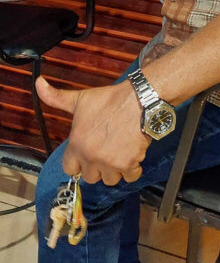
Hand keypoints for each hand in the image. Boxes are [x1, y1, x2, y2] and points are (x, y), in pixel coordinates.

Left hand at [36, 76, 150, 184]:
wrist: (139, 99)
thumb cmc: (109, 99)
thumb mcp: (80, 99)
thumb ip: (56, 97)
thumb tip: (37, 82)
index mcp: (76, 144)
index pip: (69, 168)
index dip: (79, 162)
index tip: (87, 154)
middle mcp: (91, 156)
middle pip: (90, 177)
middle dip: (98, 167)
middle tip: (106, 150)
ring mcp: (110, 162)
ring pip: (110, 179)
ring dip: (116, 169)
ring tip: (120, 151)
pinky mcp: (128, 164)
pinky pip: (130, 177)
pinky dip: (133, 169)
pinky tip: (133, 154)